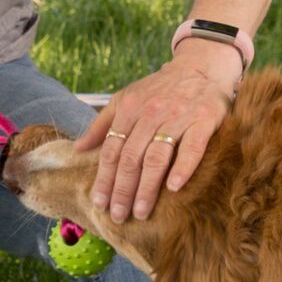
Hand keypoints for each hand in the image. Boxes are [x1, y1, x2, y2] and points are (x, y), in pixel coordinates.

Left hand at [76, 38, 242, 219]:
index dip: (104, 179)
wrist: (202, 65)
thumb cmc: (162, 88)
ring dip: (147, 187)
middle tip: (119, 215)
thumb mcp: (128, 98)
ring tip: (141, 211)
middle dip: (123, 190)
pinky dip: (182, 168)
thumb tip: (78, 148)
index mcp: (130, 108)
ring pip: (157, 156)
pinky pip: (192, 147)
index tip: (99, 203)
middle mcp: (151, 112)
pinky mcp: (204, 119)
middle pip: (131, 157)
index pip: (111, 150)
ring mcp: (178, 116)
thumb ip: (103, 123)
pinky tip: (174, 188)